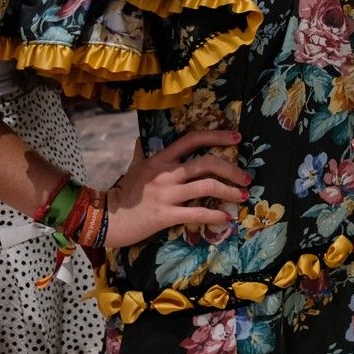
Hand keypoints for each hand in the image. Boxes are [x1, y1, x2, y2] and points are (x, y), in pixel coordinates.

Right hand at [103, 128, 251, 249]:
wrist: (107, 218)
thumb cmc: (123, 193)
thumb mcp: (133, 167)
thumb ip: (141, 152)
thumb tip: (142, 138)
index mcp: (160, 159)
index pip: (192, 139)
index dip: (216, 136)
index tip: (236, 137)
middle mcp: (166, 173)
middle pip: (207, 163)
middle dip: (232, 169)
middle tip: (246, 177)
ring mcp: (167, 194)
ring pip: (206, 186)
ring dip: (230, 191)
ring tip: (243, 195)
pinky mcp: (166, 215)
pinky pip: (197, 212)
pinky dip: (216, 215)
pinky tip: (227, 218)